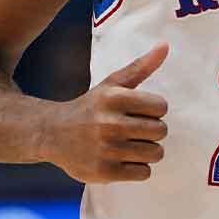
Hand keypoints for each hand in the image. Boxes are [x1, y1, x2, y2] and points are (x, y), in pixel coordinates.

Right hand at [45, 43, 169, 182]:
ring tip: (129, 145)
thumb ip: (140, 67)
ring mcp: (107, 149)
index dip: (154, 110)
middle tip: (133, 130)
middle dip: (152, 131)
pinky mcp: (105, 172)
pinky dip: (138, 168)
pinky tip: (122, 159)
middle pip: (161, 131)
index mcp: (114, 98)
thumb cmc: (91, 107)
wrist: (53, 134)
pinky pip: (145, 173)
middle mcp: (110, 123)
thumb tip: (165, 45)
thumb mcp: (112, 84)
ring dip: (147, 151)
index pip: (162, 107)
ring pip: (156, 153)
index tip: (139, 112)